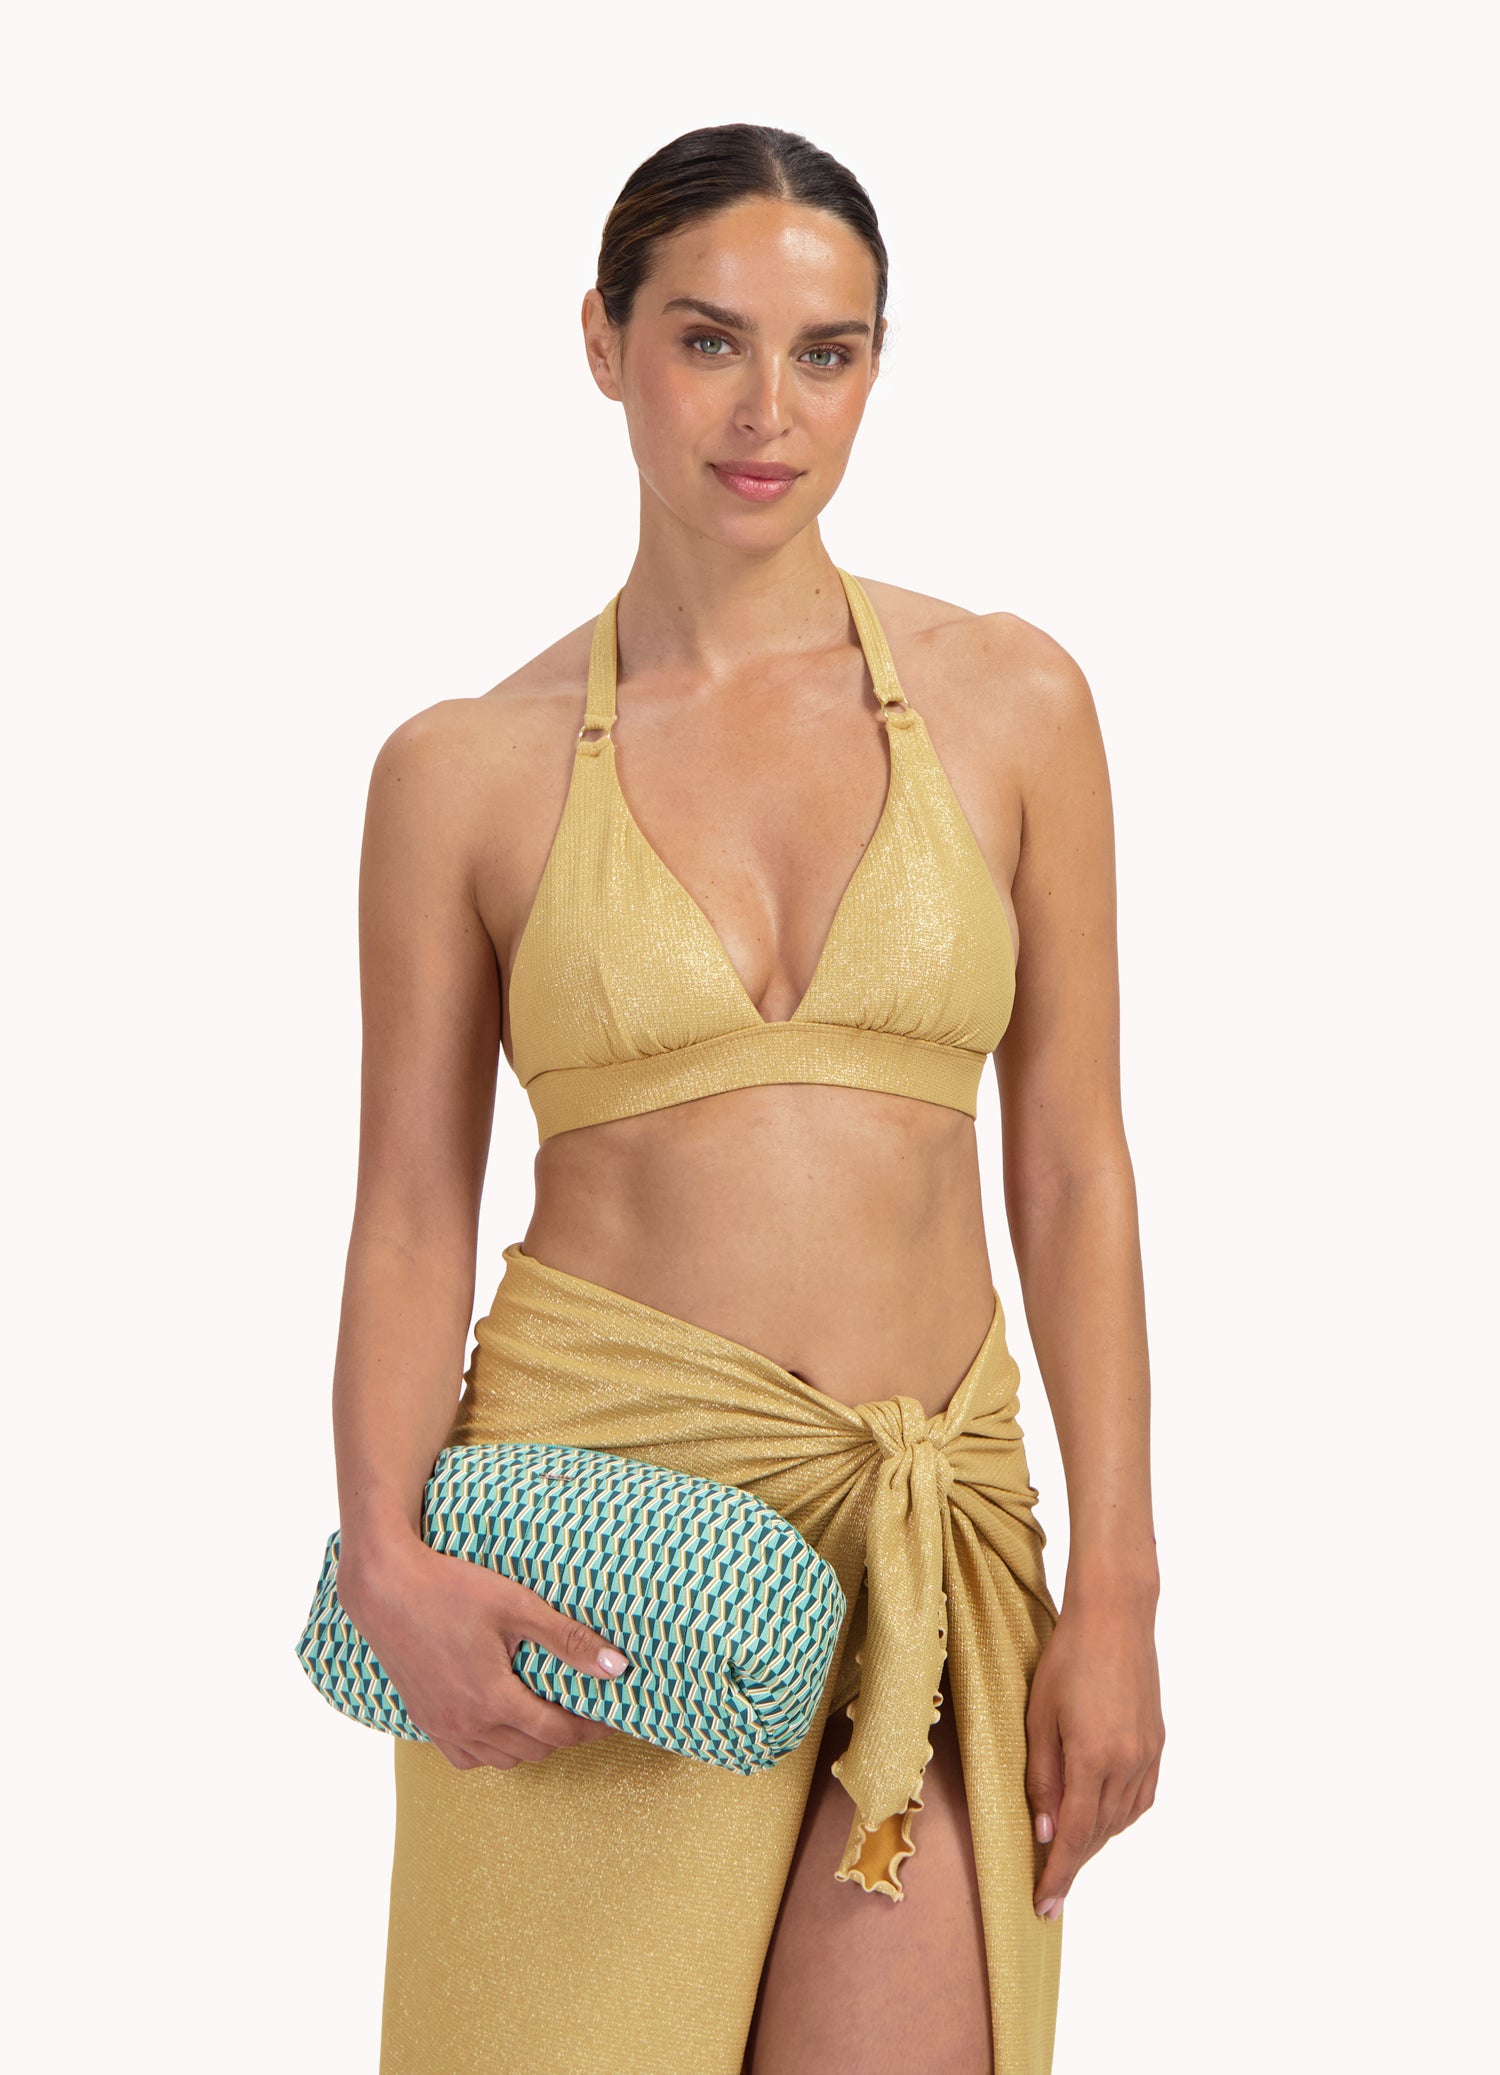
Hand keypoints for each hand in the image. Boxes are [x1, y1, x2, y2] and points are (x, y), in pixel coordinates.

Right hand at [335, 1536, 628, 1770]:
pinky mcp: (422, 1719)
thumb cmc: (450, 1588)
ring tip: (546, 1715)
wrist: (384, 1587)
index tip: (610, 1716)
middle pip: (533, 1750)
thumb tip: (617, 1668)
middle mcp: (466, 1724)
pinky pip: (465, 1757)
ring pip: (500, 1760)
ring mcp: (440, 1726)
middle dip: (564, 1735)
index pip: (558, 1733)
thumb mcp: (517, 1607)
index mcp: (493, 1701)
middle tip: (583, 1709)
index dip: (591, 1728)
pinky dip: (490, 1750)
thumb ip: (568, 1640)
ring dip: (529, 1744)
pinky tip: (499, 1725)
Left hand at [1024, 1584, 1163, 1918]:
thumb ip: (1043, 1778)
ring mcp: (1148, 1755)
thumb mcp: (1039, 1716)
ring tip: (1069, 1856)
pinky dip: (1118, 1817)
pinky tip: (1102, 1819)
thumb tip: (1047, 1832)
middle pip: (1099, 1834)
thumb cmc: (1067, 1659)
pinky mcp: (1158, 1744)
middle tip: (1050, 1893)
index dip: (1059, 1875)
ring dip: (1095, 1842)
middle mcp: (1127, 1764)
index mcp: (1093, 1758)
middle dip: (1074, 1865)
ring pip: (1121, 1820)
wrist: (1116, 1617)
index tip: (1044, 1906)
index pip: (1075, 1836)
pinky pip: (1140, 1799)